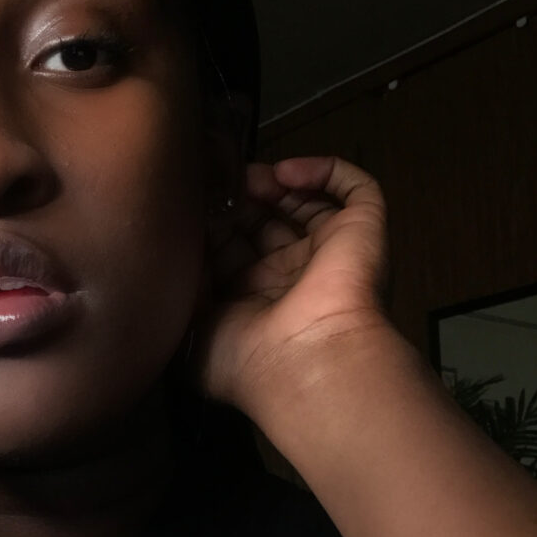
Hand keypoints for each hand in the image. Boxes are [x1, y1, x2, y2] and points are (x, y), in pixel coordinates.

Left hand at [199, 156, 390, 417]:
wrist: (301, 364)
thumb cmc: (242, 360)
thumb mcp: (189, 330)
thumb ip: (181, 289)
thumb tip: (176, 250)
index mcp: (249, 303)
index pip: (228, 249)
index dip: (210, 224)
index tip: (190, 204)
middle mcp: (286, 278)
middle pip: (262, 222)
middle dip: (238, 201)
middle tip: (216, 184)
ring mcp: (325, 255)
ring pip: (303, 203)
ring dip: (273, 184)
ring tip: (249, 178)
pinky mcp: (361, 232)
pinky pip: (356, 189)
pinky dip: (325, 171)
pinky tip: (287, 175)